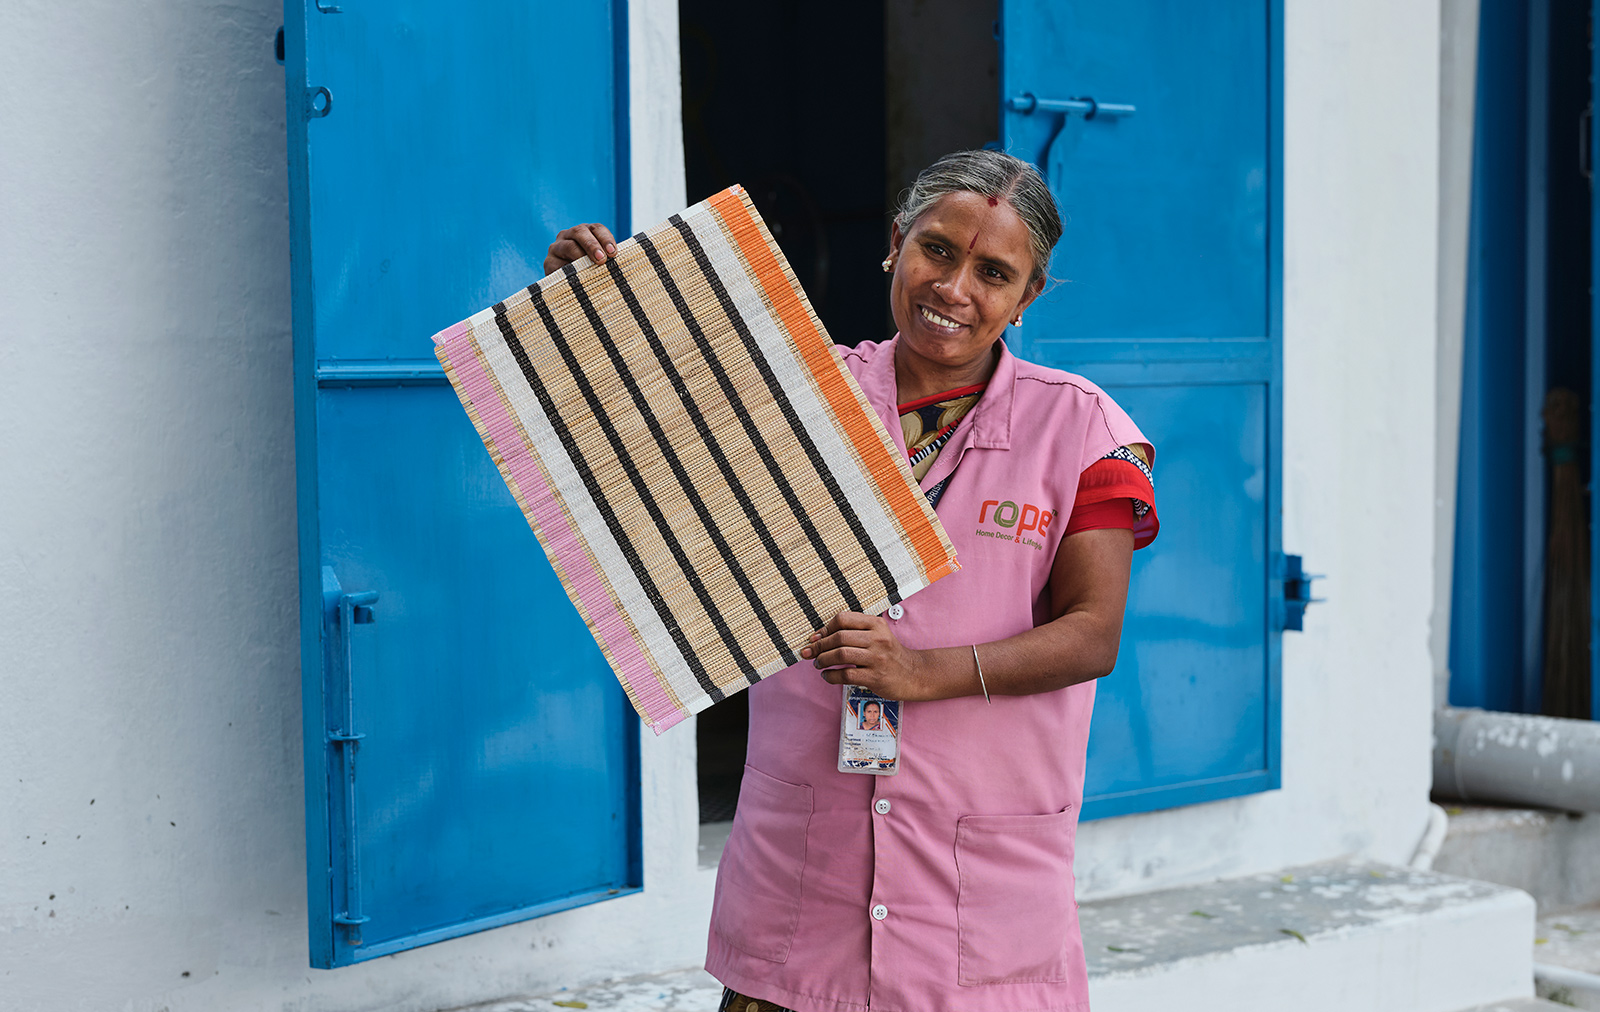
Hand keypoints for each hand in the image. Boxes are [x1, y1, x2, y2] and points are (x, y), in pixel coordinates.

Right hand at [544, 223, 617, 274]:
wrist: (567, 287)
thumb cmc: (590, 272)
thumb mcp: (599, 263)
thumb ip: (608, 259)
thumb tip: (624, 263)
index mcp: (585, 232)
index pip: (596, 229)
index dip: (606, 238)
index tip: (613, 253)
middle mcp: (569, 236)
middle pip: (580, 232)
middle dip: (592, 244)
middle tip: (601, 259)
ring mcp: (556, 248)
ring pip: (568, 246)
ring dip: (581, 256)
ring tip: (590, 268)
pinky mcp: (549, 263)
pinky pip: (557, 264)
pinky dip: (568, 270)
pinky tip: (576, 278)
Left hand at [799, 611, 934, 700]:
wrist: (914, 674)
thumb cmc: (889, 654)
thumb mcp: (877, 634)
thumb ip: (854, 632)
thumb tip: (819, 637)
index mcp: (876, 624)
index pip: (843, 619)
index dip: (825, 628)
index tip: (815, 638)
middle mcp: (877, 639)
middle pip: (839, 637)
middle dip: (820, 646)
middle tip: (811, 653)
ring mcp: (877, 658)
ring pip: (841, 654)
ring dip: (823, 660)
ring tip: (818, 664)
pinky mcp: (875, 677)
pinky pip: (846, 675)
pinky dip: (831, 676)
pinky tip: (827, 676)